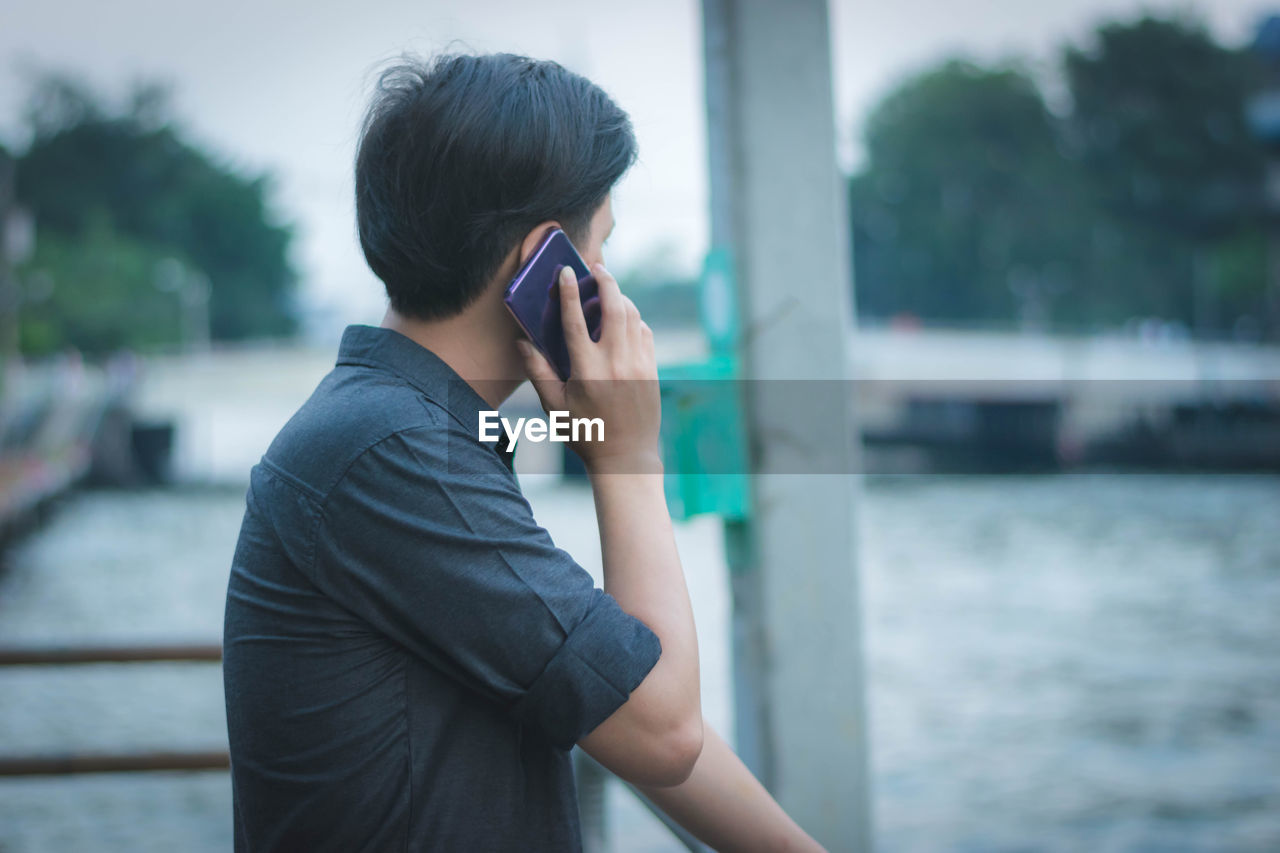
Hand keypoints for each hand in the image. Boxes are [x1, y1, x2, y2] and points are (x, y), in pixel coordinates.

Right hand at [516, 263, 660, 472]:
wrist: (626, 456)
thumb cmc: (585, 434)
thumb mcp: (554, 407)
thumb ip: (538, 372)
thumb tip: (522, 343)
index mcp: (587, 371)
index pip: (576, 321)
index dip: (569, 293)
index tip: (565, 273)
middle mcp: (615, 363)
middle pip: (613, 307)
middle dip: (606, 281)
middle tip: (597, 269)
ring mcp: (638, 365)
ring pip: (632, 316)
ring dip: (620, 298)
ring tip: (608, 291)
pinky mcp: (651, 369)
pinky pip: (644, 333)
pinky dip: (634, 320)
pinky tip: (623, 320)